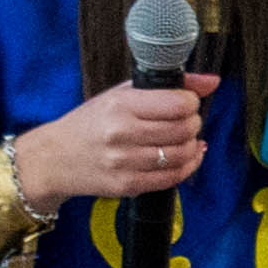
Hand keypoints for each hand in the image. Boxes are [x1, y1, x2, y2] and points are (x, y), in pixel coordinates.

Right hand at [10, 76, 216, 209]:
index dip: (191, 102)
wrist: (55, 158)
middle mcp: (122, 133)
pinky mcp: (128, 185)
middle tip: (186, 120)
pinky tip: (184, 156)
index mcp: (120, 105)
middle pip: (183, 129)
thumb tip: (212, 81)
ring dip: (191, 145)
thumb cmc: (90, 122)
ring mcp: (125, 162)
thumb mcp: (121, 94)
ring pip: (182, 154)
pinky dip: (187, 165)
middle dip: (193, 123)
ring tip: (183, 138)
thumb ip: (167, 85)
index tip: (187, 102)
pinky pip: (173, 178)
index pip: (178, 104)